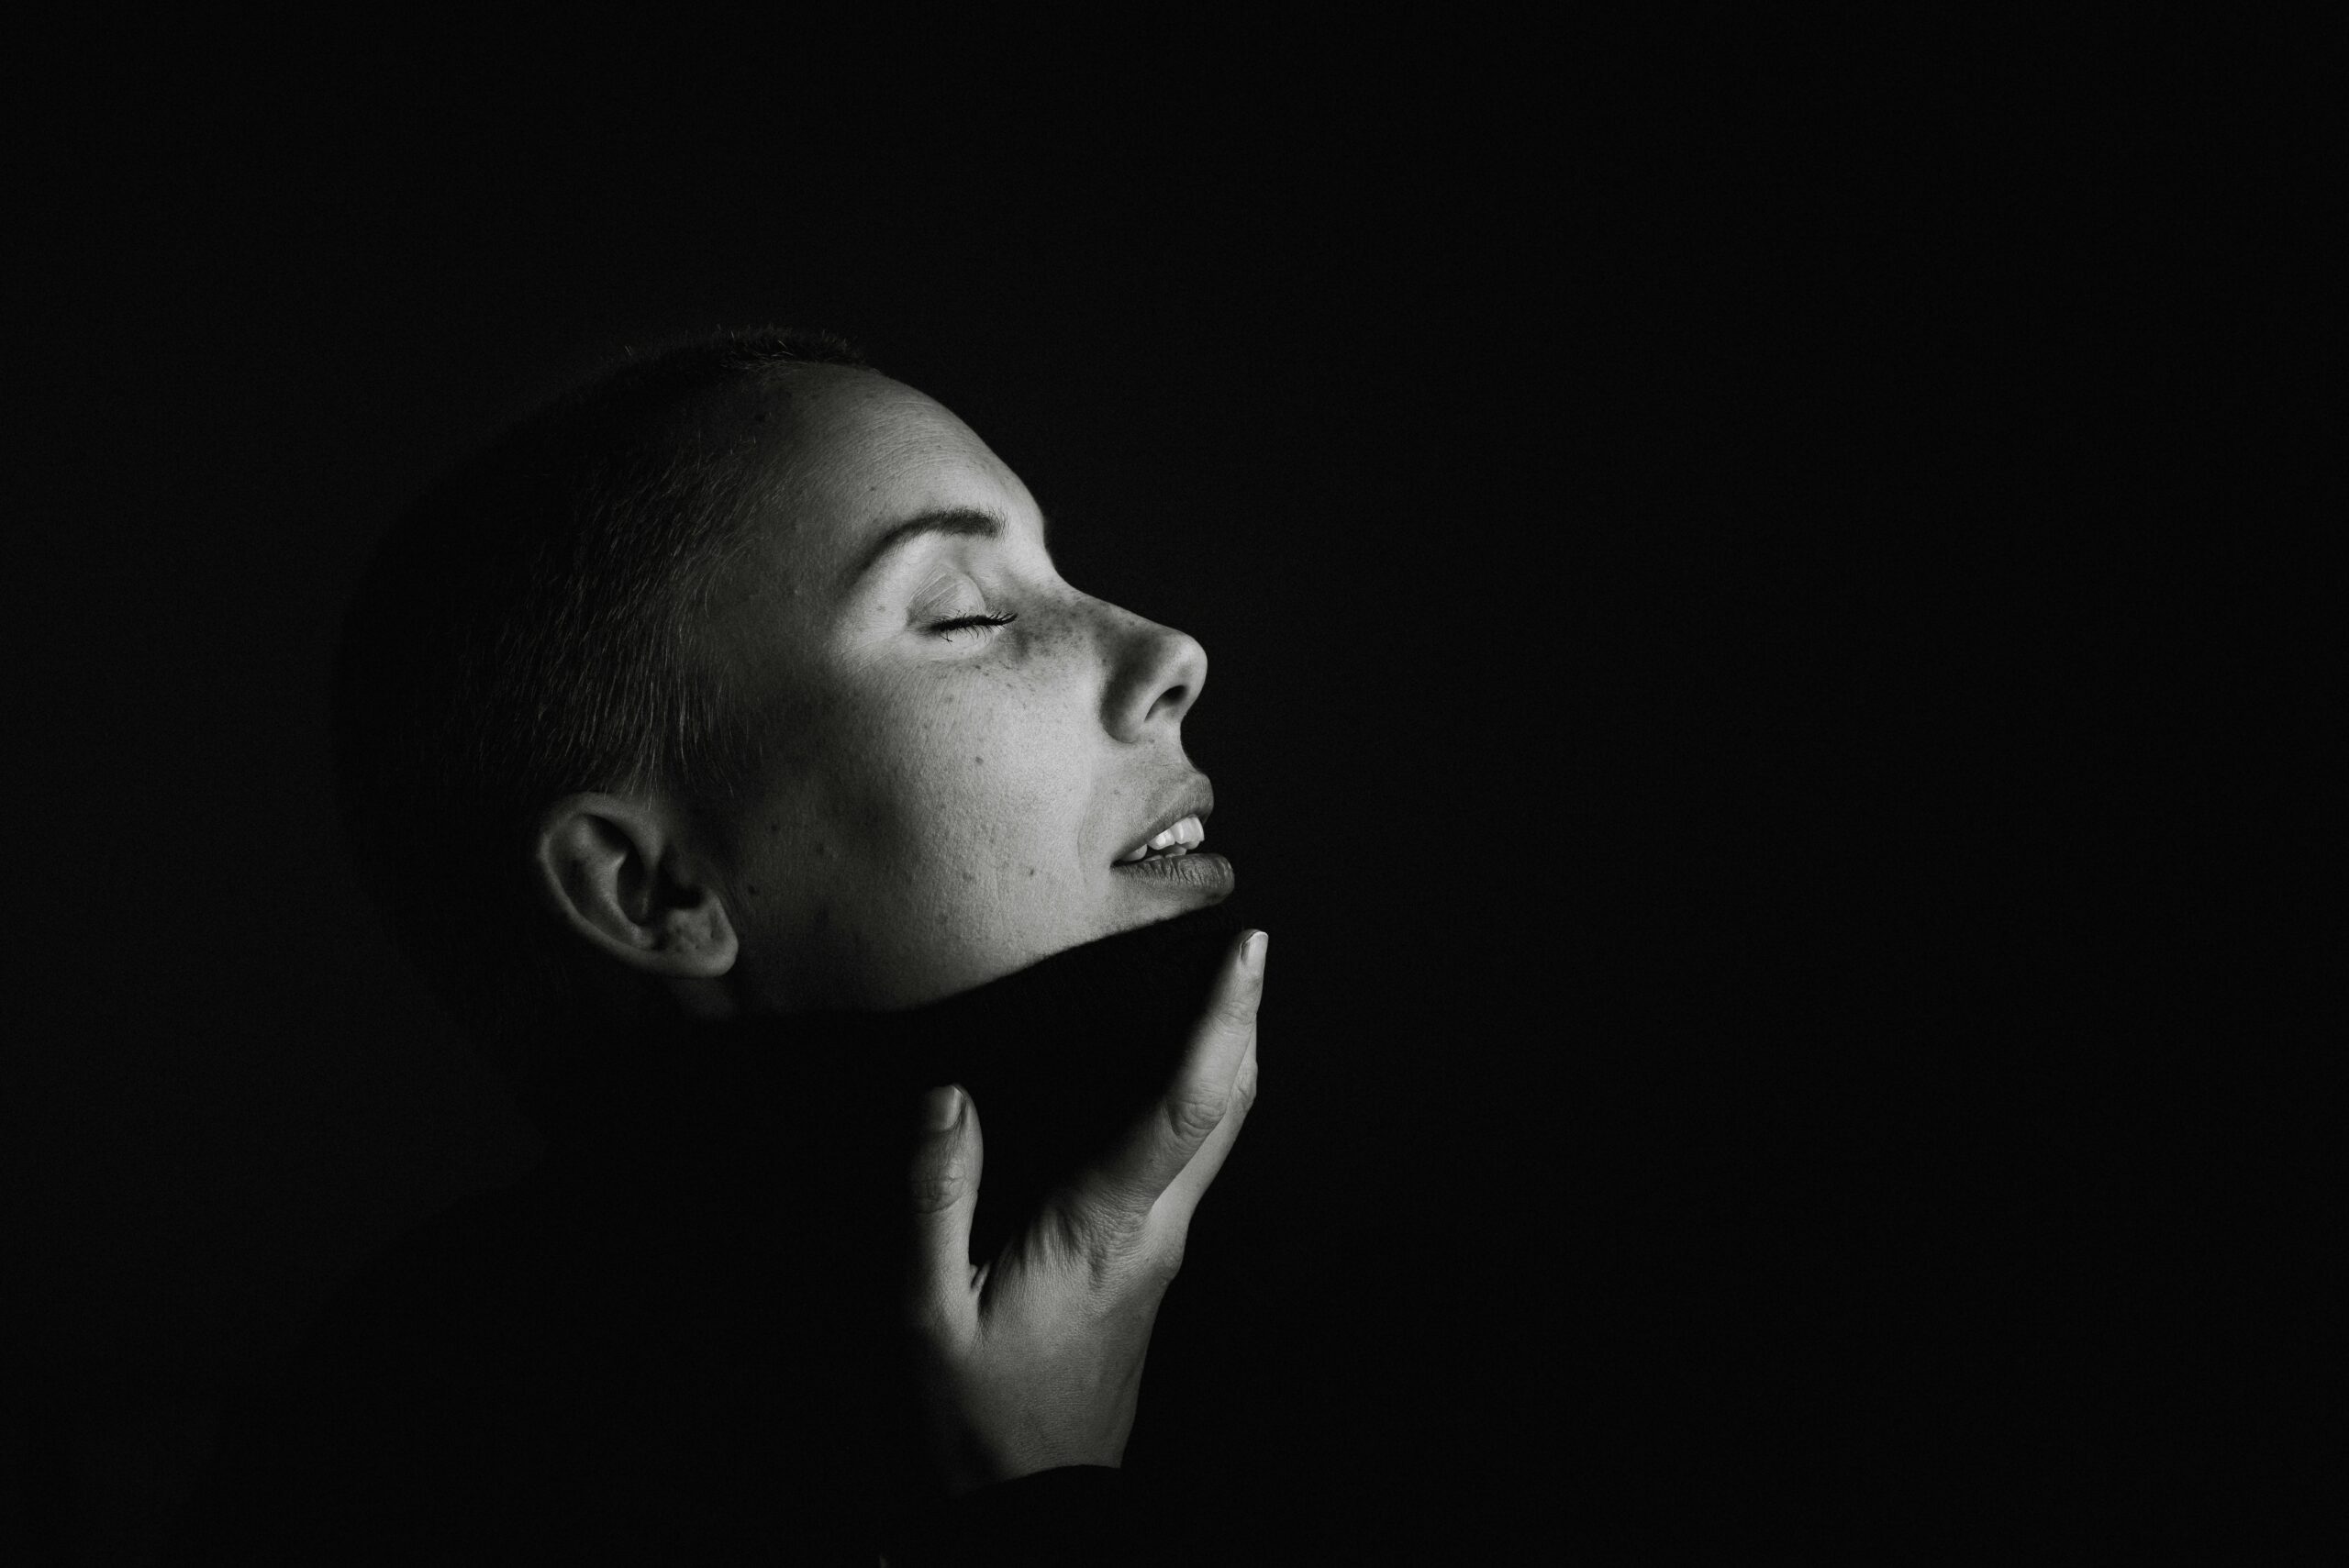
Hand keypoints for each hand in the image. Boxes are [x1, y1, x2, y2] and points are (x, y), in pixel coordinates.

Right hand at [897, 928, 1266, 1497]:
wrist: (1036, 1505)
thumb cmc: (982, 1418)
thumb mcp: (930, 1316)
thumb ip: (935, 1202)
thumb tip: (946, 1099)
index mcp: (1108, 1228)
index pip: (1187, 1107)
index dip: (1224, 1022)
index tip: (1248, 954)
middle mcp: (1156, 1231)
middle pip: (1232, 1109)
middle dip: (1249, 1022)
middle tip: (1252, 949)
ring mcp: (1164, 1249)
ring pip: (1223, 1135)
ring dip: (1234, 1058)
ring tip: (1227, 989)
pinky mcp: (1151, 1263)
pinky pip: (1192, 1161)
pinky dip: (1202, 1100)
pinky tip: (1178, 1078)